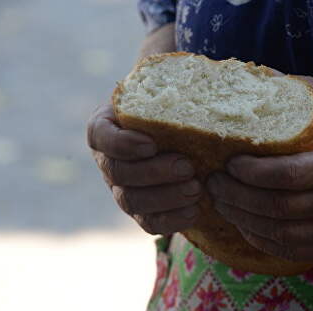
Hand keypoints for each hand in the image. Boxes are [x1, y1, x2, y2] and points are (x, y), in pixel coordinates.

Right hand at [87, 104, 202, 234]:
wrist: (183, 133)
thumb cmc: (176, 107)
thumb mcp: (173, 93)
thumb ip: (179, 91)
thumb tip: (211, 86)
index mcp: (107, 127)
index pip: (101, 136)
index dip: (122, 144)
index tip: (151, 143)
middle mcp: (109, 160)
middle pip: (119, 172)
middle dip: (154, 172)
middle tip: (187, 167)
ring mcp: (122, 189)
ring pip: (131, 201)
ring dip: (166, 197)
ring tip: (197, 189)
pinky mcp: (142, 211)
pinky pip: (148, 223)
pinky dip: (172, 220)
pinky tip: (196, 211)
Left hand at [206, 77, 312, 261]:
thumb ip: (300, 92)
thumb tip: (256, 79)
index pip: (288, 175)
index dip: (251, 173)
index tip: (228, 163)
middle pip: (277, 208)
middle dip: (236, 197)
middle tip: (212, 184)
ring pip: (280, 233)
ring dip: (242, 219)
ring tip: (220, 202)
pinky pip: (291, 249)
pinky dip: (261, 239)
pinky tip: (244, 224)